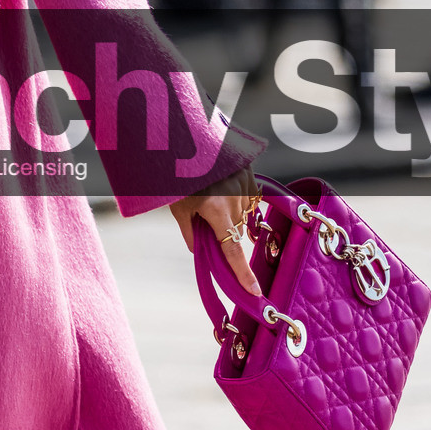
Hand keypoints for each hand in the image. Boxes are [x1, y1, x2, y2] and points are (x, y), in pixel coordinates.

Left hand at [169, 166, 261, 297]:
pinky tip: (223, 188)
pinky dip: (238, 199)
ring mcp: (245, 183)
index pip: (232, 250)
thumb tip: (200, 252)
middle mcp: (235, 197)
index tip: (254, 291)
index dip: (242, 273)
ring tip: (211, 196)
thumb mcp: (178, 207)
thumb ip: (191, 233)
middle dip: (224, 233)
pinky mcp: (249, 171)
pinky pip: (249, 196)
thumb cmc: (176, 175)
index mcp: (216, 209)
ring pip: (244, 214)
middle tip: (204, 218)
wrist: (183, 138)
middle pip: (236, 232)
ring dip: (231, 215)